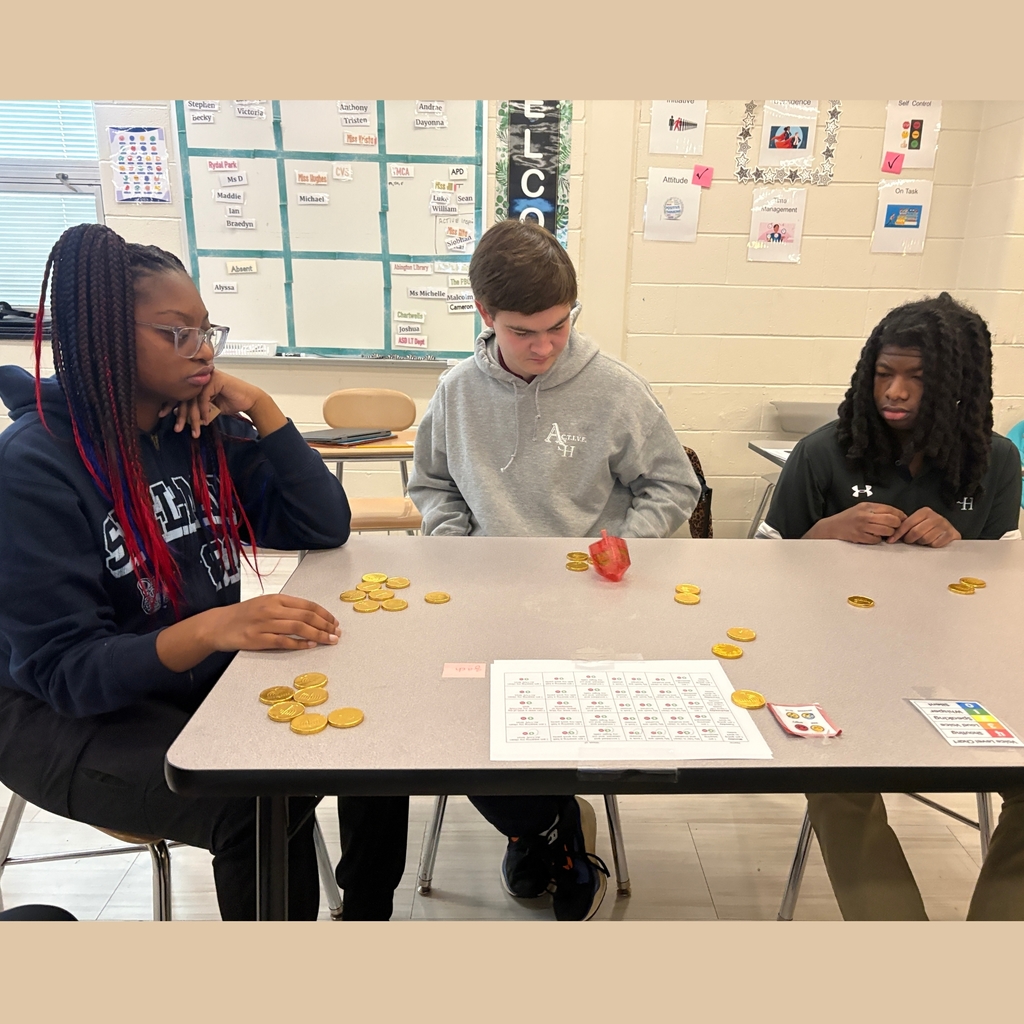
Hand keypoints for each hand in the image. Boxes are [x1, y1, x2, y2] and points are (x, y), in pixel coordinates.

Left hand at [165, 369, 265, 438]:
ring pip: (193, 398)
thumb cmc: (231, 402)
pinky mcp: (214, 379)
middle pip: (184, 395)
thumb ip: (195, 407)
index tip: (162, 414)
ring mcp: (206, 376)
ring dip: (194, 417)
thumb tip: (176, 412)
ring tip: (194, 430)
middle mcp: (199, 376)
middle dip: (181, 415)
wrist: (249, 400)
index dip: (170, 403)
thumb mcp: (209, 407)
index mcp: (196, 381)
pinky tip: (205, 421)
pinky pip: (203, 398)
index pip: (180, 391)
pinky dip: (204, 411)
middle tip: (177, 428)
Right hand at [205, 595, 340, 651]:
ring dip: (318, 635)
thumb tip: (312, 616)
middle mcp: (272, 609)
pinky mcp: (257, 639)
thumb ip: (286, 608)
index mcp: (276, 598)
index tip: (335, 622)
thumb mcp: (265, 604)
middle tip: (337, 633)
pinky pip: (283, 641)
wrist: (218, 624)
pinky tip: (311, 645)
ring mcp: (264, 624)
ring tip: (330, 640)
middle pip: (306, 616)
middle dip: (325, 625)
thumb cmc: (244, 615)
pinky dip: (299, 644)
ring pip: (298, 628)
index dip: (324, 614)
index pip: (307, 605)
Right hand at [806, 503, 906, 543]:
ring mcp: (862, 527)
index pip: (890, 509)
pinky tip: (874, 537)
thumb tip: (896, 515)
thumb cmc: (849, 518)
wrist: (831, 527)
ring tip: (886, 533)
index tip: (903, 519)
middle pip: (891, 520)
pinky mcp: (859, 537)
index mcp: (867, 506)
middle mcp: (865, 515)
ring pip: (886, 531)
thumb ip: (876, 510)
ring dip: (889, 534)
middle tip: (896, 528)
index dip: (900, 515)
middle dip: (897, 525)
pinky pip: (876, 540)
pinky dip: (878, 540)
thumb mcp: (861, 508)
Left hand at [888, 506, 960, 546]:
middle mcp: (936, 516)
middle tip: (910, 541)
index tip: (891, 541)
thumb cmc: (929, 529)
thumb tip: (890, 536)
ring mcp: (945, 525)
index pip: (907, 523)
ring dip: (922, 543)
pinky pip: (936, 544)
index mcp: (925, 512)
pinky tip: (933, 543)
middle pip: (916, 532)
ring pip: (926, 538)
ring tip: (923, 541)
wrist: (949, 532)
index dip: (898, 533)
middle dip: (910, 539)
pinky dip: (933, 545)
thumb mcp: (918, 524)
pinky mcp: (952, 534)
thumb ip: (906, 527)